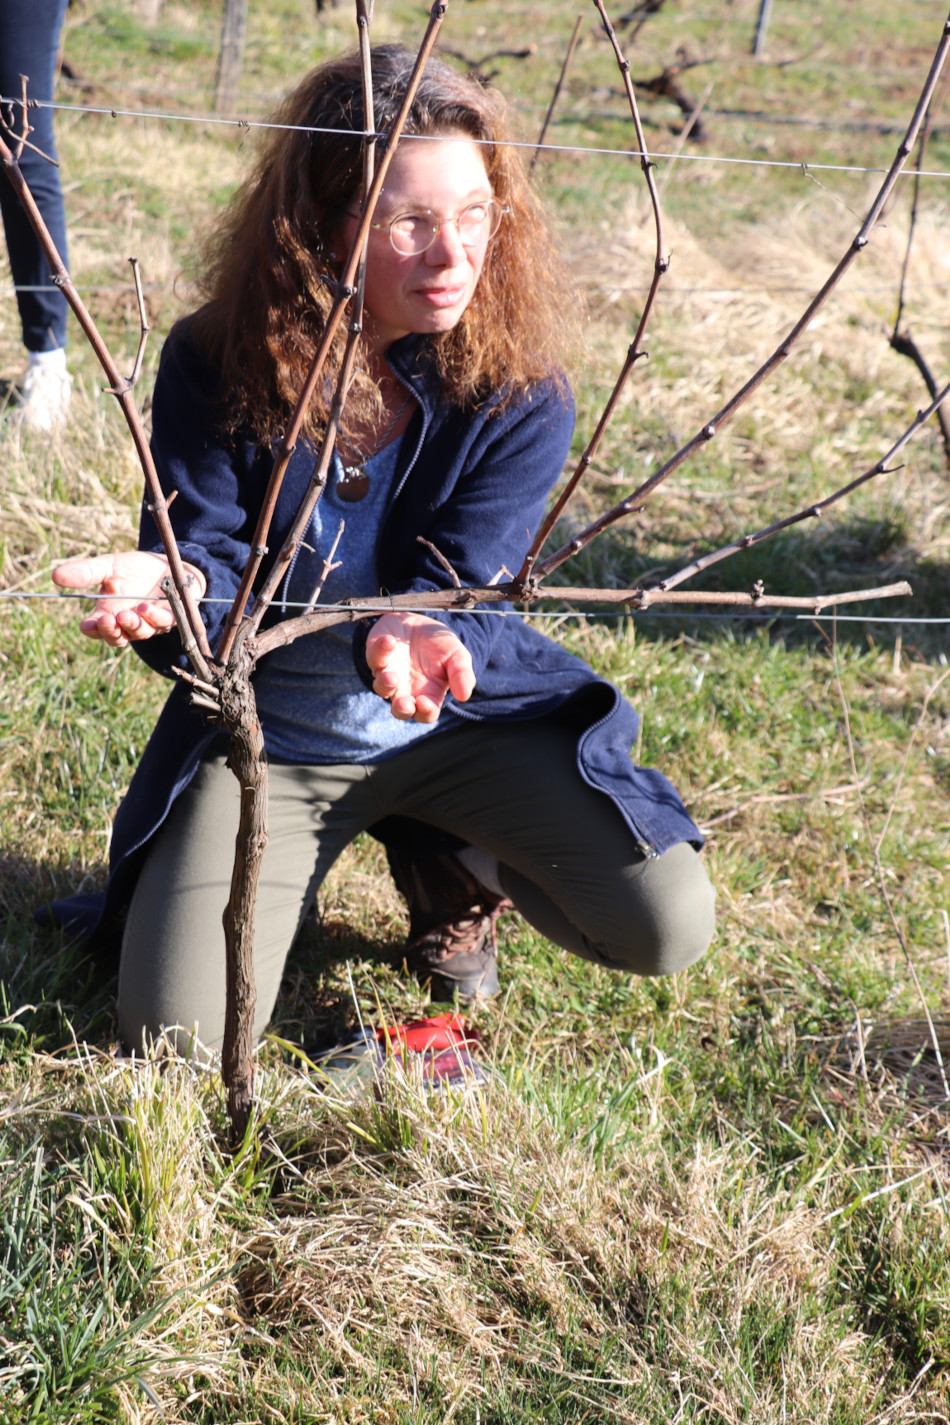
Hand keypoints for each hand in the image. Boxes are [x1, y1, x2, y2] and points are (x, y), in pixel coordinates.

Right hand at [52, 551, 206, 648]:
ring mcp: (150, 624)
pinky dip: (154, 618)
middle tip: (108, 621)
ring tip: (127, 614)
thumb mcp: (109, 566)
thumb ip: (86, 572)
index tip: (87, 624)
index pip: (96, 629)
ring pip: (139, 634)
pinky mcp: (171, 619)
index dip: (92, 629)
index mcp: (109, 613)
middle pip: (117, 638)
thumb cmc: (137, 569)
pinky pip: (163, 624)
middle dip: (112, 632)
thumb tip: (55, 576)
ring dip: (133, 626)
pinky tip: (146, 609)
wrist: (170, 564)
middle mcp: (128, 623)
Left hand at [366, 612, 474, 722]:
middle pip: (400, 710)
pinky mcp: (376, 656)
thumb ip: (462, 675)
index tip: (425, 703)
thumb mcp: (457, 656)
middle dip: (401, 709)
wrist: (421, 622)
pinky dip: (381, 649)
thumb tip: (464, 696)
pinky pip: (375, 657)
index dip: (425, 712)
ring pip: (381, 687)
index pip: (426, 713)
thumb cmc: (440, 645)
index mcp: (428, 694)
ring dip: (385, 684)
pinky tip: (389, 641)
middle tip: (404, 703)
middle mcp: (406, 689)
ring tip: (391, 677)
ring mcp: (389, 674)